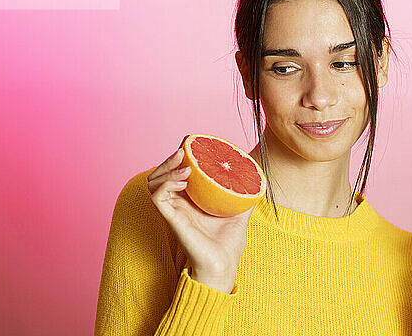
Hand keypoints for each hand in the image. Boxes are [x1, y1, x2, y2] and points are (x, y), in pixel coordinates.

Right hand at [147, 136, 254, 291]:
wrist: (224, 264)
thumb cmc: (228, 243)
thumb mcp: (239, 212)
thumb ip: (245, 195)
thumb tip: (257, 179)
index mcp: (190, 199)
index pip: (176, 172)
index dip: (179, 158)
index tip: (192, 147)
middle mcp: (178, 203)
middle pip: (161, 173)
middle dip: (169, 159)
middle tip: (183, 151)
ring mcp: (173, 210)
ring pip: (154, 182)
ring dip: (166, 168)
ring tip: (185, 165)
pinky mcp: (171, 218)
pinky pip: (157, 196)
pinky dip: (167, 183)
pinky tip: (183, 180)